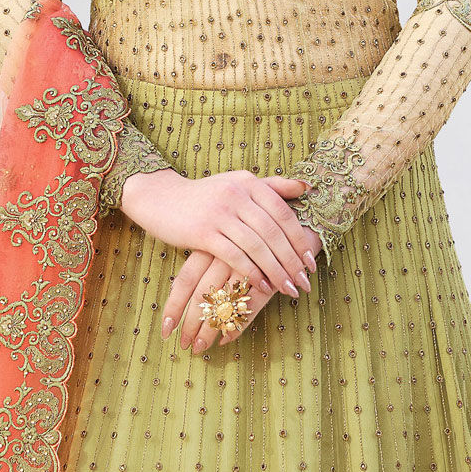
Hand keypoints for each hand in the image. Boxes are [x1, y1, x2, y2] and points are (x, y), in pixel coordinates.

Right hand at [121, 167, 318, 302]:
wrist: (160, 197)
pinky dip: (251, 272)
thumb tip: (307, 187)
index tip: (310, 262)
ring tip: (289, 289)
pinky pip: (234, 255)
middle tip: (305, 282)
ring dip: (276, 271)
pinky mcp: (203, 232)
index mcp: (249, 183)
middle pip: (274, 232)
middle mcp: (237, 194)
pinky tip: (262, 287)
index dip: (299, 239)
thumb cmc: (204, 196)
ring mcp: (220, 213)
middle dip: (292, 261)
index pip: (283, 213)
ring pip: (257, 246)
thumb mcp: (238, 183)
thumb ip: (272, 186)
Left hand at [161, 226, 323, 354]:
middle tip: (184, 346)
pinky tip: (226, 340)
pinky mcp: (269, 277)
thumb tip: (191, 286)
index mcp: (213, 242)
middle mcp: (226, 254)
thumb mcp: (233, 238)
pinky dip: (239, 324)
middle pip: (202, 295)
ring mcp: (248, 266)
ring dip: (210, 328)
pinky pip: (250, 305)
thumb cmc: (261, 227)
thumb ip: (213, 257)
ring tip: (200, 348)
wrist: (305, 214)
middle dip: (190, 323)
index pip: (186, 278)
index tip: (165, 329)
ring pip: (224, 302)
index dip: (175, 304)